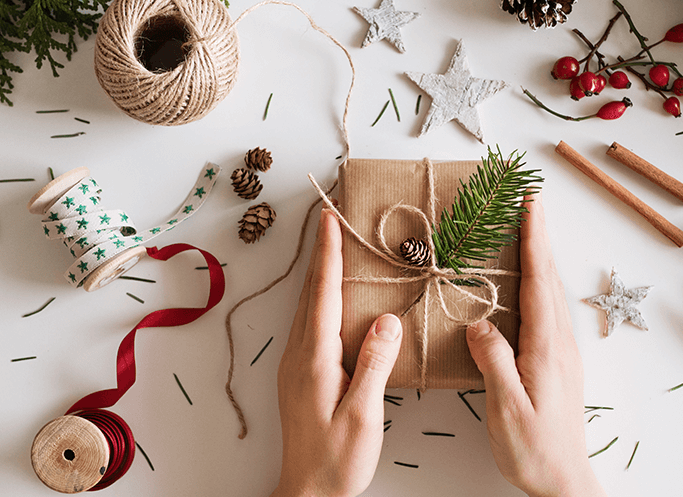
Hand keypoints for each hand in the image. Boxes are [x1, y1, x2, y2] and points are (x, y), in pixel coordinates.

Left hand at [272, 207, 402, 496]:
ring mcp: (296, 362)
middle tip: (329, 214)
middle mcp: (299, 354)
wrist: (308, 491)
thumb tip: (386, 319)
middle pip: (311, 291)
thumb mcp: (363, 414)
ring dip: (319, 270)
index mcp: (315, 360)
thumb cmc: (337, 459)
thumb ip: (374, 365)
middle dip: (321, 250)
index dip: (330, 255)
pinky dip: (320, 294)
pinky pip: (309, 320)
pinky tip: (331, 292)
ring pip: (307, 304)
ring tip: (331, 241)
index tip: (330, 219)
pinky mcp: (300, 372)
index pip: (324, 295)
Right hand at [466, 195, 606, 496]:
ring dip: (540, 257)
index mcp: (546, 348)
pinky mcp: (557, 362)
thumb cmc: (535, 449)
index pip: (540, 282)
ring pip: (550, 293)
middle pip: (549, 279)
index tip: (531, 205)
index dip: (534, 241)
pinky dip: (539, 283)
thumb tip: (480, 322)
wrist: (564, 479)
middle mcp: (559, 343)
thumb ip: (495, 361)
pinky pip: (547, 310)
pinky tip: (527, 283)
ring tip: (527, 231)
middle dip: (539, 237)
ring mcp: (561, 352)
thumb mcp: (507, 407)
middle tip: (529, 202)